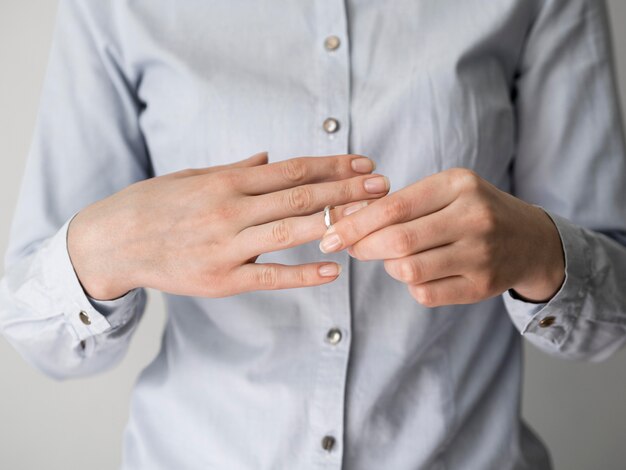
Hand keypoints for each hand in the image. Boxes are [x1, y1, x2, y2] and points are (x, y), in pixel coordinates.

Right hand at [68, 152, 389, 299]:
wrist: (112, 242)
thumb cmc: (153, 204)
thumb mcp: (191, 176)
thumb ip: (234, 169)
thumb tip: (269, 158)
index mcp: (226, 181)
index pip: (291, 170)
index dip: (331, 165)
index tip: (364, 161)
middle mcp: (230, 210)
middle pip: (300, 197)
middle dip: (345, 189)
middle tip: (383, 185)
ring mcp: (227, 246)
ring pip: (291, 232)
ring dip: (334, 223)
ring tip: (369, 219)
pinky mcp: (222, 280)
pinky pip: (270, 276)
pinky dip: (303, 273)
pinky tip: (333, 270)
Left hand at [319, 168, 564, 305]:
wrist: (530, 240)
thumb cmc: (473, 210)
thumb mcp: (445, 191)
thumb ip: (400, 203)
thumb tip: (344, 217)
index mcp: (458, 185)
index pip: (393, 207)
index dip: (354, 224)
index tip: (329, 234)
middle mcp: (473, 218)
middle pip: (398, 241)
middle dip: (363, 248)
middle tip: (350, 249)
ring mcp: (481, 255)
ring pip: (409, 270)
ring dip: (389, 266)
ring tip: (392, 257)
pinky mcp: (482, 286)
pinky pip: (425, 293)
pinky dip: (411, 285)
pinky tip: (419, 272)